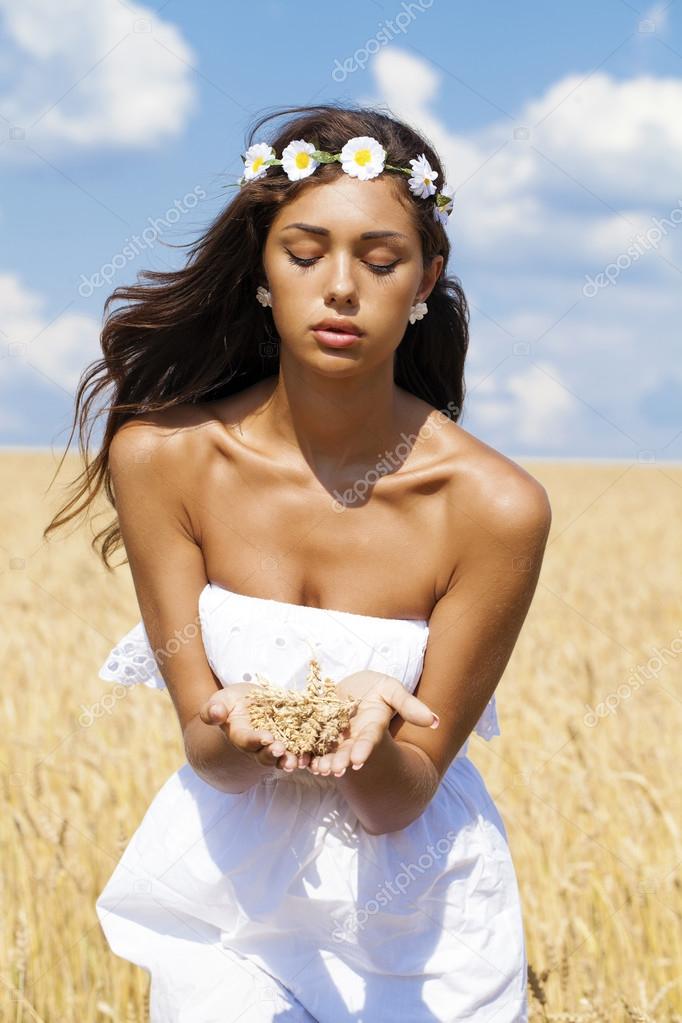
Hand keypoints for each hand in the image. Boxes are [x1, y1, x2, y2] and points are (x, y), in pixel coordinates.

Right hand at [198, 683, 310, 772]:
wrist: (249, 704)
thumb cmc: (232, 702)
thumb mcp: (221, 700)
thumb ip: (213, 709)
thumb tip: (215, 713)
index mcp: (240, 736)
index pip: (248, 741)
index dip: (257, 740)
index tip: (266, 738)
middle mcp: (258, 747)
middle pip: (265, 756)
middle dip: (274, 754)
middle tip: (282, 750)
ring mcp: (275, 745)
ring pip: (283, 758)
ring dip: (290, 760)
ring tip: (298, 761)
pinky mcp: (291, 740)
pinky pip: (298, 750)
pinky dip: (306, 754)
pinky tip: (313, 754)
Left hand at [307, 670, 438, 776]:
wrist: (351, 685)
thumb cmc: (376, 688)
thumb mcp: (392, 690)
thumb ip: (410, 706)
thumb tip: (435, 721)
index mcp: (371, 728)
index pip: (369, 741)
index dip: (364, 751)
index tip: (358, 762)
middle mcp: (353, 736)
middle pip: (347, 752)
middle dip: (340, 761)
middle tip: (334, 770)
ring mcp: (335, 736)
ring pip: (327, 752)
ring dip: (322, 762)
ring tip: (316, 769)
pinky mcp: (317, 731)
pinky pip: (309, 744)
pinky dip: (304, 753)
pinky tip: (298, 759)